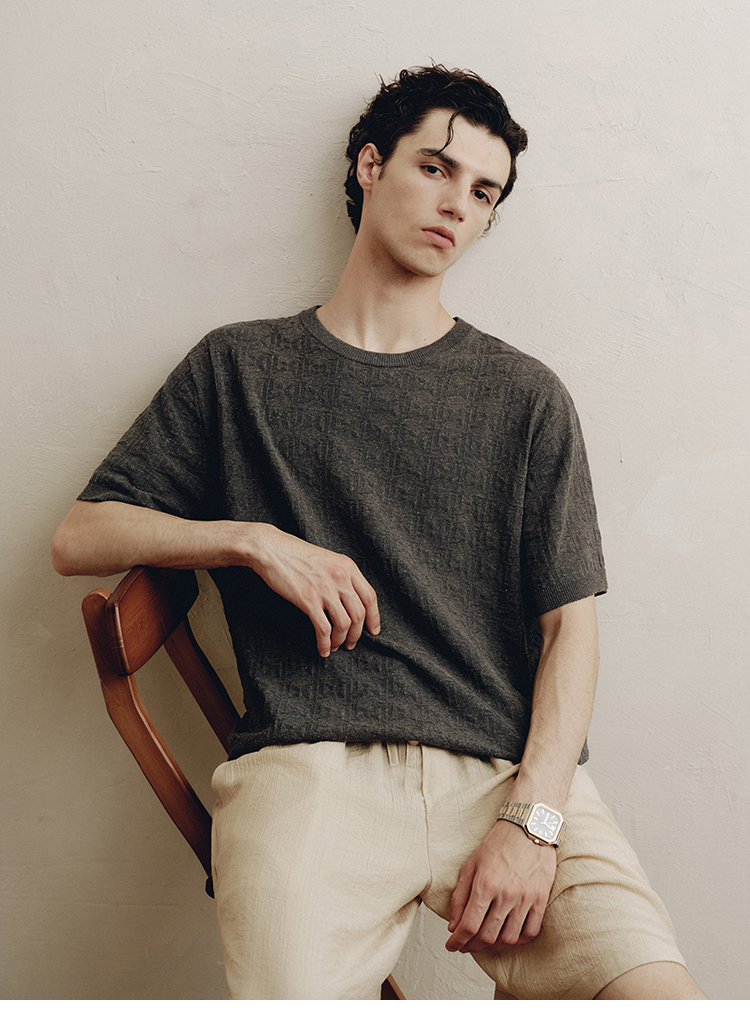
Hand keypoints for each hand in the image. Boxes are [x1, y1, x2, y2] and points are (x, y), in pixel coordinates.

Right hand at [248, 525, 379, 656]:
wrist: (271, 548)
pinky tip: (322, 649)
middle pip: (359, 614)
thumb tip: (350, 599)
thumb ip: (341, 576)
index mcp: (347, 567)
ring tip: (335, 646)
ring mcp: (325, 589)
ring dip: (341, 640)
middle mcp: (340, 578)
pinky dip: (325, 643)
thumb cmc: (295, 554)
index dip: (374, 617)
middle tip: (350, 643)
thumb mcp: (327, 559)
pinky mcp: (308, 600)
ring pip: (344, 624)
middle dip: (356, 634)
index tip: (373, 630)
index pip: (370, 597)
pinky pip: (324, 629)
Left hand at [446, 818, 556, 952]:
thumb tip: (453, 925)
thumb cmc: (497, 843)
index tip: (452, 945)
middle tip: (466, 945)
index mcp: (485, 884)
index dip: (457, 941)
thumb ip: (460, 896)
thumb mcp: (471, 864)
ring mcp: (525, 898)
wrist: (528, 827)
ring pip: (509, 939)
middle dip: (472, 946)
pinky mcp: (541, 899)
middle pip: (487, 937)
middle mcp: (505, 894)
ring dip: (494, 945)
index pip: (468, 926)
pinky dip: (518, 940)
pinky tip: (508, 936)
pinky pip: (531, 932)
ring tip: (486, 941)